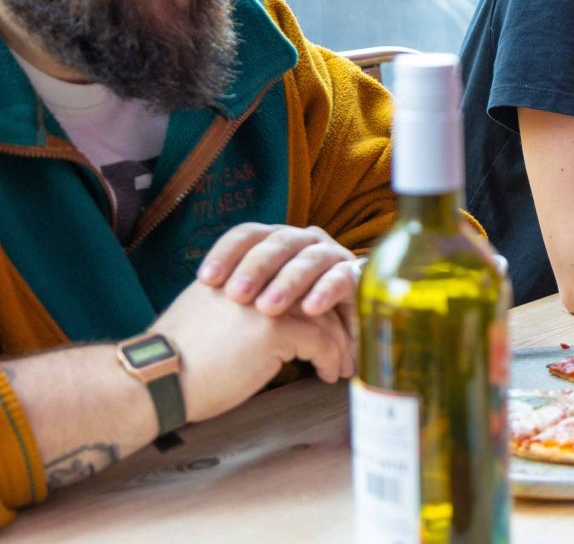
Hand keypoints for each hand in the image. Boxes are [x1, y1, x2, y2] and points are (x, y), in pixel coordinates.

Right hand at [152, 280, 355, 423]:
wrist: (155, 379)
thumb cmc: (179, 356)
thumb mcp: (212, 309)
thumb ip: (245, 298)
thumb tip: (274, 312)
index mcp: (240, 262)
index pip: (297, 267)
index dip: (319, 294)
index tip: (331, 319)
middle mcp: (257, 273)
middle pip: (317, 286)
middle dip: (338, 317)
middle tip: (349, 342)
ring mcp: (269, 297)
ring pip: (326, 315)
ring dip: (341, 342)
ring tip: (345, 364)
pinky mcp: (277, 327)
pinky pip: (322, 342)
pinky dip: (332, 360)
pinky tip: (330, 375)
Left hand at [196, 223, 360, 318]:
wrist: (328, 344)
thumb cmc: (282, 326)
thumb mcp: (252, 311)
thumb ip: (235, 298)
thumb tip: (197, 298)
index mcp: (273, 242)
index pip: (246, 235)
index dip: (226, 253)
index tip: (206, 281)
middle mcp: (302, 241)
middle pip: (276, 244)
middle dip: (256, 268)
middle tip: (237, 296)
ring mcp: (330, 255)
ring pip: (308, 259)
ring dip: (289, 281)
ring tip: (269, 308)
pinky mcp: (354, 275)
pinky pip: (341, 278)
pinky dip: (326, 291)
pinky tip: (310, 308)